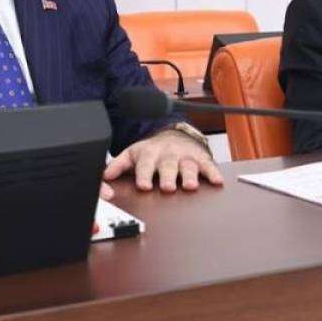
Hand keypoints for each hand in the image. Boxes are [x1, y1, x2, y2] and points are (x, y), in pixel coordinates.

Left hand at [101, 129, 224, 193]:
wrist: (173, 134)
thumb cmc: (152, 150)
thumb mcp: (132, 154)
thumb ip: (118, 165)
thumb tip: (104, 177)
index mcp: (149, 154)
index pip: (145, 165)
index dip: (144, 175)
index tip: (144, 186)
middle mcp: (168, 154)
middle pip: (168, 166)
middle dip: (168, 176)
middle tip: (167, 187)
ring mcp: (185, 156)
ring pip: (188, 166)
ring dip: (190, 176)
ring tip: (190, 186)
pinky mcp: (200, 158)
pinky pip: (208, 165)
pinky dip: (213, 173)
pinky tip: (217, 181)